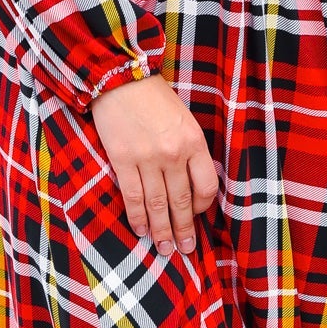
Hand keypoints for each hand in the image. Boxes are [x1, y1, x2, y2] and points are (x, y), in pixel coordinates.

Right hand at [92, 73, 218, 254]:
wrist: (119, 78)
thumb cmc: (154, 98)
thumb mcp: (183, 119)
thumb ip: (189, 150)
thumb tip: (191, 183)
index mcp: (194, 141)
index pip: (207, 185)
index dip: (203, 207)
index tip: (198, 216)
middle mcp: (173, 153)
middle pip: (182, 201)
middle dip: (184, 229)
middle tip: (185, 249)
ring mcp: (147, 158)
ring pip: (158, 205)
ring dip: (162, 231)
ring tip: (165, 248)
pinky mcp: (122, 160)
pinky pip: (133, 197)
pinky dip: (137, 218)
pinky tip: (141, 230)